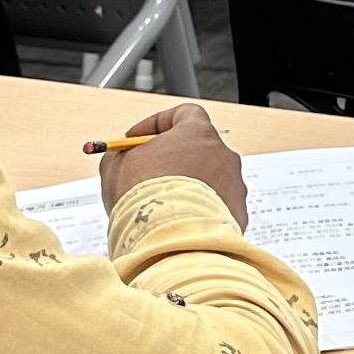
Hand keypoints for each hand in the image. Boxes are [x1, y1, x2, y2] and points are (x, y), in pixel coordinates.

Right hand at [86, 100, 249, 228]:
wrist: (170, 239)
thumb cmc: (145, 199)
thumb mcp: (116, 167)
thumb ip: (120, 154)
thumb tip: (121, 158)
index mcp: (199, 133)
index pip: (184, 114)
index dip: (156, 125)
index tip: (136, 140)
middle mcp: (224, 155)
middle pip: (196, 150)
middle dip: (172, 161)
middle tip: (146, 177)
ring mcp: (234, 185)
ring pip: (208, 181)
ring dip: (186, 189)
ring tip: (160, 208)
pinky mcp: (238, 214)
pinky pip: (216, 207)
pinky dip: (198, 212)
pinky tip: (177, 225)